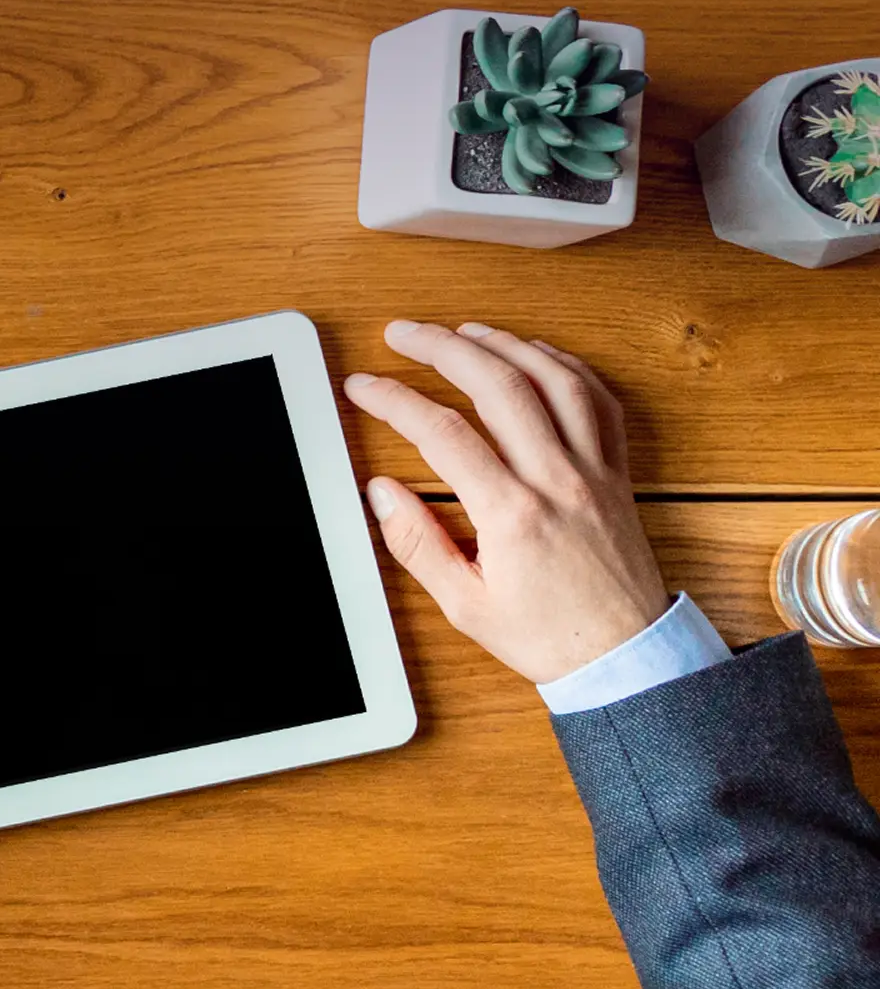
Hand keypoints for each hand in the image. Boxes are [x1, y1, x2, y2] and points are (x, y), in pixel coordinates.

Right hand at [344, 320, 671, 687]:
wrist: (626, 658)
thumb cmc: (548, 637)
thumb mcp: (464, 604)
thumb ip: (417, 542)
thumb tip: (380, 491)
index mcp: (513, 515)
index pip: (442, 432)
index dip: (393, 399)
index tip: (362, 386)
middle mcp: (558, 481)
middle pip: (499, 386)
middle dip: (443, 347)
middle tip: (404, 334)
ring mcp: (595, 472)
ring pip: (555, 381)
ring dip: (507, 344)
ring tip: (466, 331)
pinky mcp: (619, 475)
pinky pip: (600, 403)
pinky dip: (567, 368)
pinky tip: (537, 356)